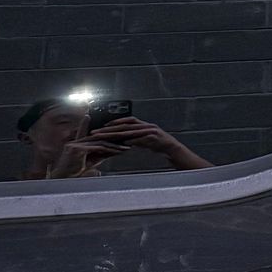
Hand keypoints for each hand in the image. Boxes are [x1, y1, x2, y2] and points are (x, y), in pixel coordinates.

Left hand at [86, 117, 210, 170]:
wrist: (175, 150)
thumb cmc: (161, 147)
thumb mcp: (147, 142)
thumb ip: (137, 140)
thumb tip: (125, 142)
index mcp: (144, 126)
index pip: (127, 121)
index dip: (115, 122)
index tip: (102, 126)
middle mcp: (146, 126)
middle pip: (125, 125)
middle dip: (109, 129)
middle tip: (95, 132)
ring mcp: (150, 131)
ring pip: (129, 131)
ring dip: (115, 134)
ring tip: (103, 137)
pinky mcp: (153, 138)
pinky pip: (139, 139)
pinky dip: (130, 141)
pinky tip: (121, 144)